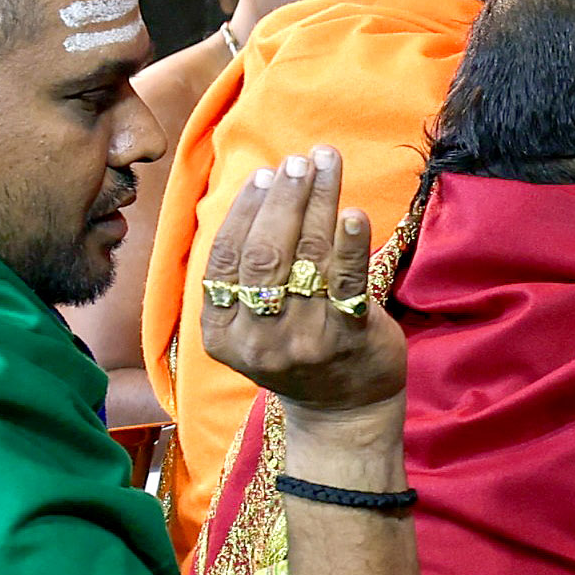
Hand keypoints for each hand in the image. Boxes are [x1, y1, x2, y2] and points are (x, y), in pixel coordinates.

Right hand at [197, 148, 405, 420]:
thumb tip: (265, 188)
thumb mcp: (253, 322)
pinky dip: (350, 244)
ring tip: (325, 163)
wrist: (343, 411)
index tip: (264, 175)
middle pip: (263, 253)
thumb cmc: (296, 350)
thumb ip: (248, 273)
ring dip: (316, 202)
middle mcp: (257, 340)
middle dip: (281, 198)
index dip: (245, 211)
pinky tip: (352, 213)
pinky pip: (346, 283)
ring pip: (305, 257)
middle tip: (297, 163)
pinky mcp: (347, 340)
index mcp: (222, 333)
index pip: (226, 258)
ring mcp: (303, 342)